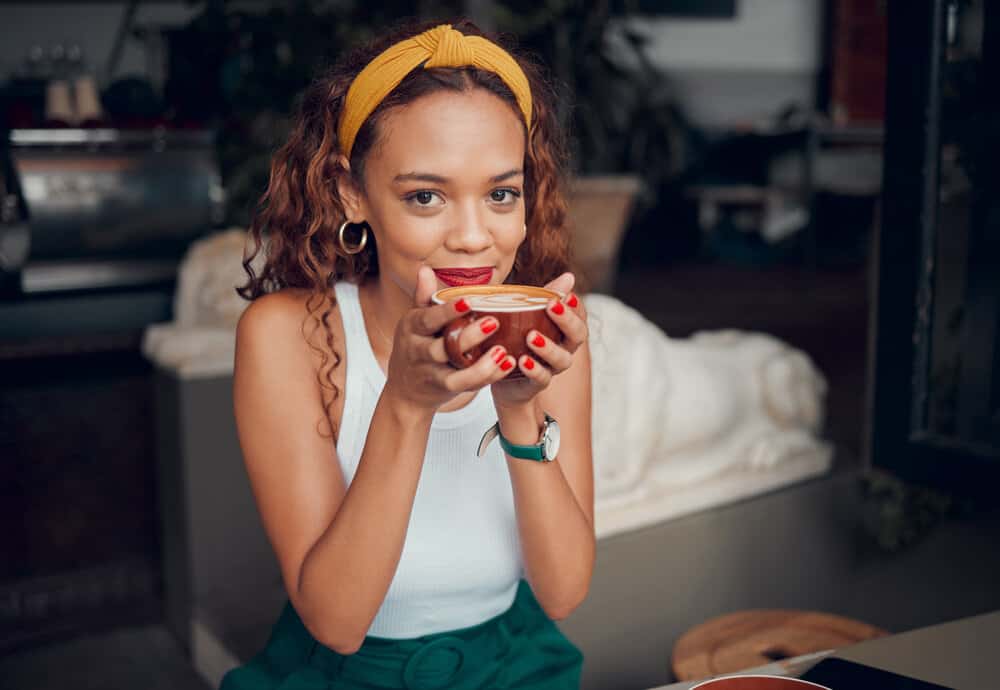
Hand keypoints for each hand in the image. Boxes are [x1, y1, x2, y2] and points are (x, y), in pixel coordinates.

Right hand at [382, 266, 516, 411]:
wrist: (404, 390)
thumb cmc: (416, 347)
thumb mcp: (414, 322)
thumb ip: (423, 297)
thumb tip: (425, 270)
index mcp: (412, 328)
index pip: (429, 319)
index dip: (448, 311)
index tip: (469, 301)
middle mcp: (419, 352)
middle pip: (442, 348)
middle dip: (468, 337)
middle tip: (493, 322)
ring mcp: (432, 373)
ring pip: (456, 374)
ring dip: (481, 365)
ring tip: (502, 352)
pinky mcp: (445, 389)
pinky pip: (467, 385)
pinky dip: (488, 376)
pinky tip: (507, 365)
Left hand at [491, 272, 587, 408]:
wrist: (501, 372)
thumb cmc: (517, 336)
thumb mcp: (526, 313)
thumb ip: (545, 296)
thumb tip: (569, 276)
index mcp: (564, 329)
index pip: (580, 316)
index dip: (576, 306)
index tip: (567, 295)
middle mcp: (564, 348)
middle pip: (578, 336)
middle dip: (567, 321)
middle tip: (553, 306)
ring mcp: (552, 367)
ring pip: (562, 359)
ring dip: (549, 347)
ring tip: (531, 336)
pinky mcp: (536, 383)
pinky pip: (541, 378)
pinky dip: (534, 369)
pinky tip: (522, 360)